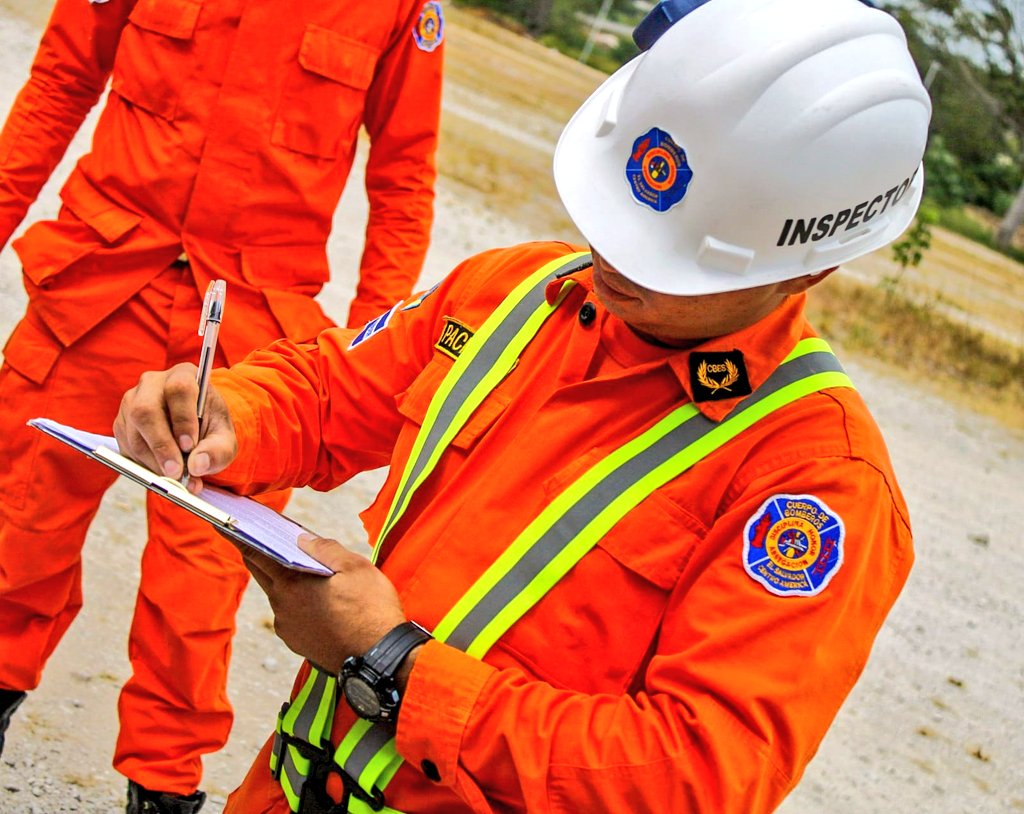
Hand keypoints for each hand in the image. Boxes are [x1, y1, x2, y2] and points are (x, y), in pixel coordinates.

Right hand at [114, 363, 236, 492]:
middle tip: (175, 472)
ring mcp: (131, 401)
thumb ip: (217, 451)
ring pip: (132, 432)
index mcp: (184, 375)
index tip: (189, 446)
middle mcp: (152, 383)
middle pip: (145, 410)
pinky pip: (125, 446)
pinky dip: (142, 464)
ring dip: (152, 461)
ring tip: (173, 478)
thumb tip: (197, 465)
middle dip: (160, 445)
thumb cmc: (210, 429)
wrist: (194, 431)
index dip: (183, 419)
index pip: (179, 389)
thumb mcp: (224, 440)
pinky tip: (161, 472)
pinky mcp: (121, 423)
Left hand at [241, 534, 407, 672]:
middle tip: (254, 538)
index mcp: (291, 584)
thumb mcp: (355, 567)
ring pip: (279, 596)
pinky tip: (315, 598)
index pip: (257, 555)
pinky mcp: (298, 643)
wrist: (380, 658)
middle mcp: (282, 607)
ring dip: (284, 581)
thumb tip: (302, 540)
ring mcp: (288, 628)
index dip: (241, 537)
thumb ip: (325, 549)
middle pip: (262, 574)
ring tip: (301, 569)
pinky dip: (296, 602)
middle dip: (257, 555)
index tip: (226, 526)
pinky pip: (291, 615)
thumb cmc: (371, 610)